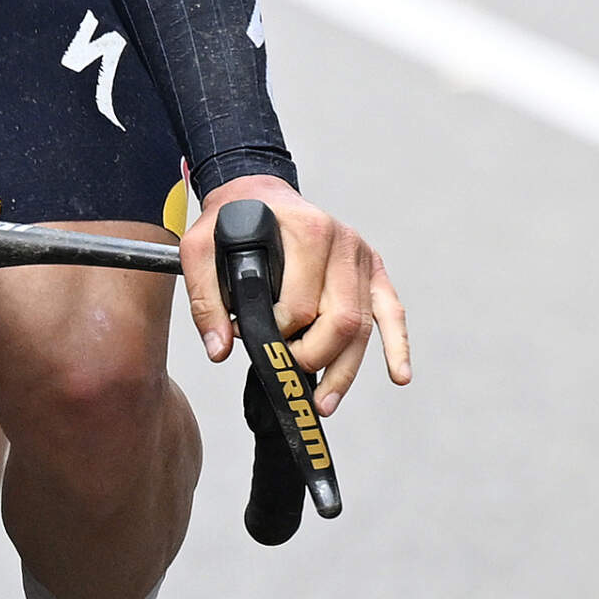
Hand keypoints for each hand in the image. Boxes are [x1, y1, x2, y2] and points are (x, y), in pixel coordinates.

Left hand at [183, 175, 411, 412]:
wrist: (256, 194)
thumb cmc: (231, 222)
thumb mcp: (200, 248)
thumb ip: (204, 299)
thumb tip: (220, 349)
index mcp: (308, 231)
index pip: (302, 304)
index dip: (278, 333)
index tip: (253, 340)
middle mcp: (343, 242)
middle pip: (341, 320)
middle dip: (313, 357)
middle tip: (286, 371)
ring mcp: (362, 257)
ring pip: (363, 326)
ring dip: (345, 371)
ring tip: (323, 405)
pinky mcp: (374, 271)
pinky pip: (391, 312)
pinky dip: (397, 346)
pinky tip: (398, 375)